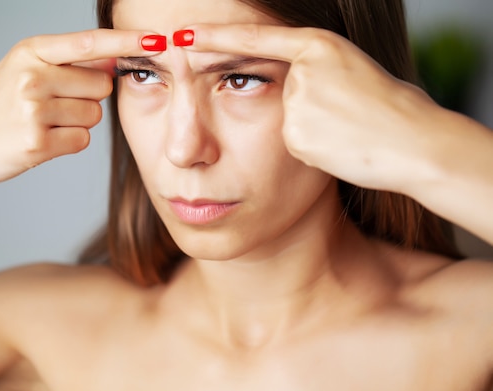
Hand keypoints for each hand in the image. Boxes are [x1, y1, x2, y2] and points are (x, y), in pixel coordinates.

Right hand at [0, 29, 158, 189]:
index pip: (91, 43)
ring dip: (77, 122)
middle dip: (89, 97)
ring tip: (42, 123)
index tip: (158, 40)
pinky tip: (41, 141)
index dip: (127, 42)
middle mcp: (33, 75)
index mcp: (31, 51)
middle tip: (54, 105)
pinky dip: (68, 143)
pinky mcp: (37, 142)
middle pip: (102, 85)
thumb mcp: (22, 70)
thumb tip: (116, 59)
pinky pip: (82, 140)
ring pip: (94, 116)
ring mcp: (34, 109)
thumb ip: (67, 63)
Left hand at [184, 24, 443, 193]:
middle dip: (304, 106)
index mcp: (318, 46)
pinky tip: (339, 148)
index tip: (183, 37)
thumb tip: (289, 89)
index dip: (215, 37)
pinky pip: (295, 143)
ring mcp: (296, 104)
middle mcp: (301, 72)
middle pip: (279, 91)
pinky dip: (313, 148)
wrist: (413, 143)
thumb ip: (314, 75)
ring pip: (286, 121)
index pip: (253, 39)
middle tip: (337, 115)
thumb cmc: (391, 109)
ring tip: (346, 132)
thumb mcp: (351, 73)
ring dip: (311, 129)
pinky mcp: (295, 136)